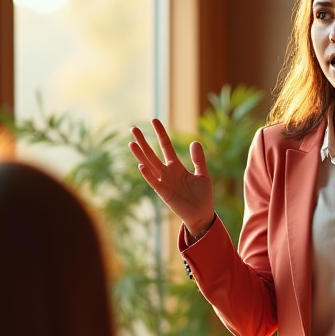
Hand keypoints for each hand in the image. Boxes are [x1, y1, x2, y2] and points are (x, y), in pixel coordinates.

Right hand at [129, 118, 216, 235]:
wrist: (202, 215)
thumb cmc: (203, 196)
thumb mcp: (203, 175)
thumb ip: (198, 160)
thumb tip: (194, 142)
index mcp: (176, 167)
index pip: (166, 146)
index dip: (160, 134)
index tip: (154, 120)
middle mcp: (167, 173)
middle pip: (152, 154)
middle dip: (143, 142)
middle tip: (133, 128)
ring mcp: (164, 182)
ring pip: (149, 166)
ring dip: (141, 155)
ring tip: (131, 143)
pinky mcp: (164, 193)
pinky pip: (154, 182)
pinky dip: (147, 175)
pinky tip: (141, 165)